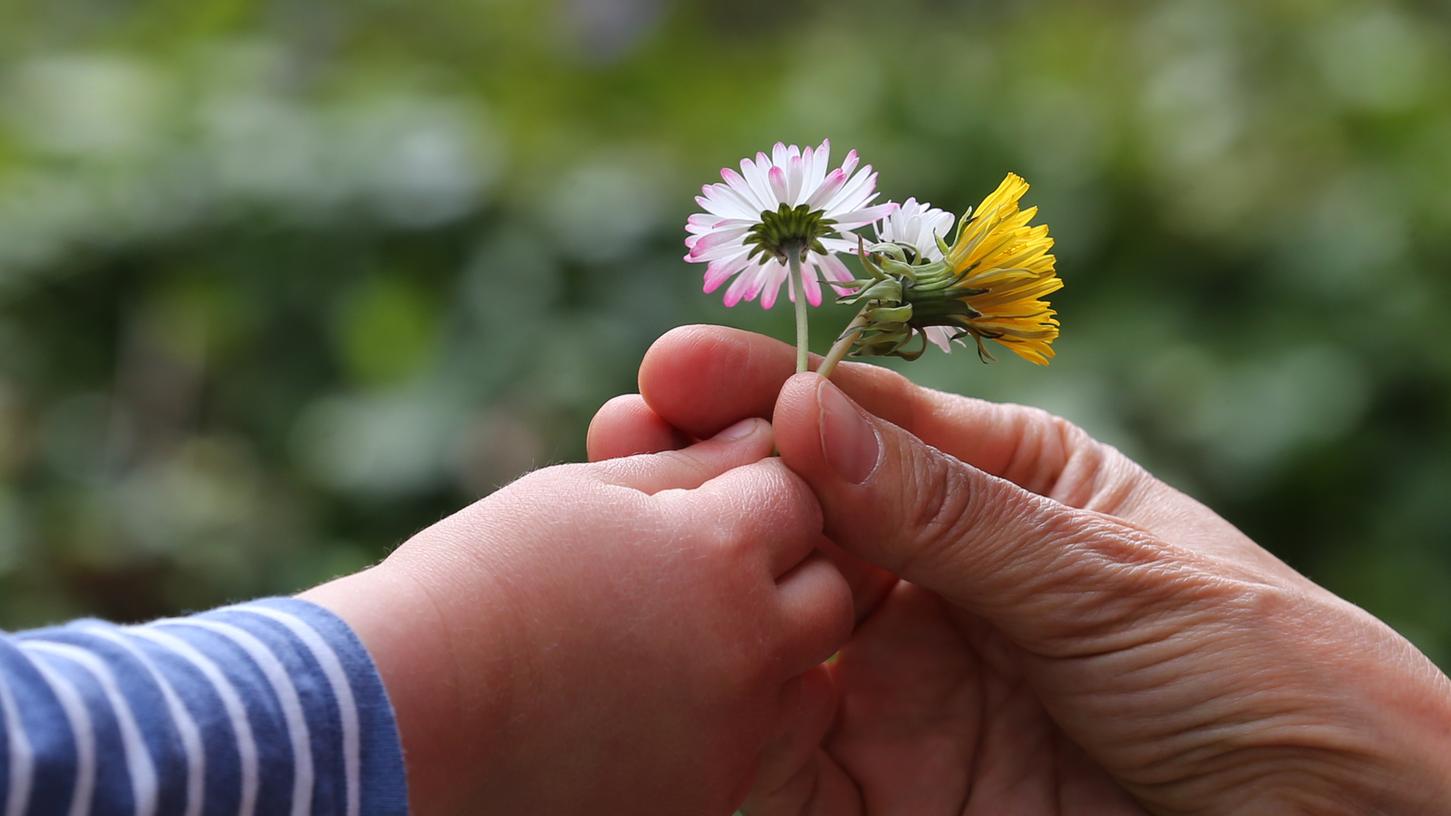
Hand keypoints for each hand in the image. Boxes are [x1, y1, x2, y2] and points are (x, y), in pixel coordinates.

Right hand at [304, 418, 853, 813]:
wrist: (403, 714)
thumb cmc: (480, 581)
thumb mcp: (580, 497)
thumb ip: (684, 469)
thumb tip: (753, 442)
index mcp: (719, 552)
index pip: (797, 496)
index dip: (755, 490)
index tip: (708, 500)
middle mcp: (747, 647)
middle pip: (827, 591)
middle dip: (783, 572)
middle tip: (703, 571)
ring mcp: (730, 736)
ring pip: (803, 681)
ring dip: (767, 655)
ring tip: (679, 645)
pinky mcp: (701, 801)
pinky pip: (756, 753)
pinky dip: (727, 726)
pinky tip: (653, 708)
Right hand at [589, 325, 1450, 814]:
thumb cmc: (1261, 673)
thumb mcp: (1103, 576)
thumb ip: (948, 510)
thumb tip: (808, 411)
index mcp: (1008, 489)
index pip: (866, 424)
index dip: (773, 388)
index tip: (674, 369)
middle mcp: (943, 577)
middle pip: (802, 515)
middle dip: (712, 474)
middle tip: (623, 440)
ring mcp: (913, 679)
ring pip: (781, 617)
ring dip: (704, 578)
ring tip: (618, 527)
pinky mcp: (895, 777)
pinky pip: (793, 739)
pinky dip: (731, 704)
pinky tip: (672, 657)